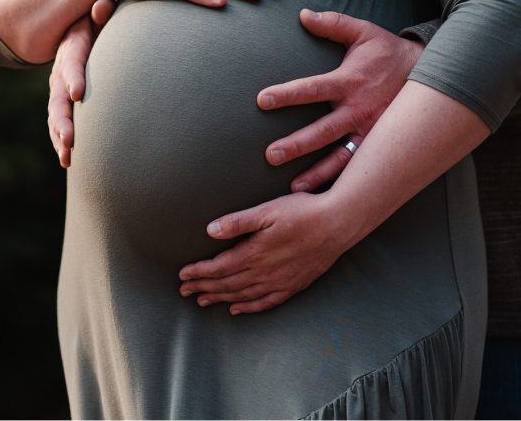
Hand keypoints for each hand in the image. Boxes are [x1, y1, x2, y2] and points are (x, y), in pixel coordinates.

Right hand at [47, 0, 116, 166]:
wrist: (88, 26)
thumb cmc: (102, 19)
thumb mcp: (100, 13)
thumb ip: (102, 12)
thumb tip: (102, 5)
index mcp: (72, 47)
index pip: (71, 62)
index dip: (72, 76)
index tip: (77, 94)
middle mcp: (61, 69)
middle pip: (57, 96)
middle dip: (63, 120)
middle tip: (70, 140)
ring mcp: (60, 87)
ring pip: (54, 114)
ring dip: (59, 136)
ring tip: (67, 158)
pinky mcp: (64, 100)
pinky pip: (58, 122)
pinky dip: (60, 140)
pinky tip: (67, 160)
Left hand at [178, 193, 347, 313]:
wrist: (338, 225)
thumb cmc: (302, 212)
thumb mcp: (267, 211)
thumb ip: (238, 222)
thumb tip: (210, 230)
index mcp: (255, 253)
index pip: (219, 267)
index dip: (199, 273)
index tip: (182, 276)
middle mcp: (265, 272)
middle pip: (227, 284)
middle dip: (203, 287)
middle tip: (184, 292)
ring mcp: (279, 281)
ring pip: (243, 295)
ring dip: (220, 298)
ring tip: (203, 301)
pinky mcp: (293, 285)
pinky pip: (265, 302)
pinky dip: (248, 307)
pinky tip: (236, 309)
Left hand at [258, 9, 423, 191]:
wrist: (433, 75)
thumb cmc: (389, 52)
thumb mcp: (363, 32)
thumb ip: (333, 23)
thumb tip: (303, 14)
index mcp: (349, 82)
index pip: (312, 89)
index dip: (287, 94)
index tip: (262, 100)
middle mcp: (358, 111)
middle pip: (322, 131)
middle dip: (297, 144)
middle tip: (270, 155)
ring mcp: (369, 132)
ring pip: (340, 157)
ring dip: (317, 173)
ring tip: (293, 187)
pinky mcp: (378, 145)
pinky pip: (357, 166)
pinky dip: (341, 181)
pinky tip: (323, 197)